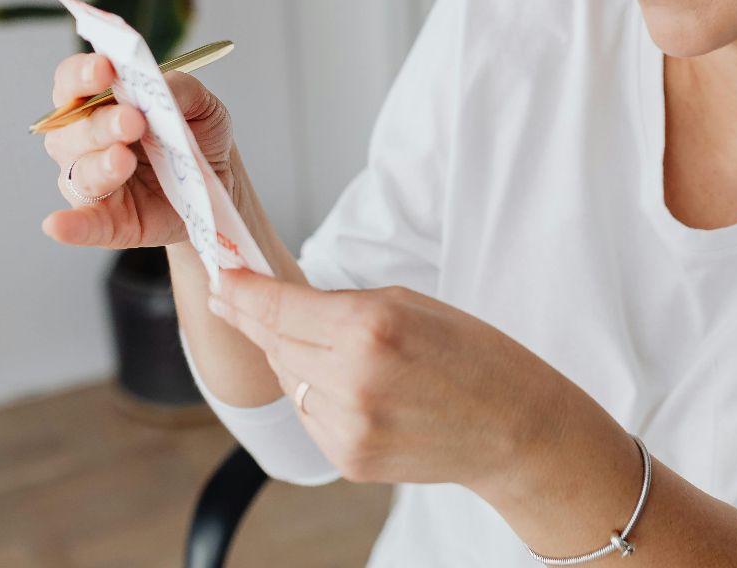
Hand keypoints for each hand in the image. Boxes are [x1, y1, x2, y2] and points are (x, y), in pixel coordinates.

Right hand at [38, 51, 235, 248]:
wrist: (218, 182)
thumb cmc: (197, 134)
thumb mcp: (202, 105)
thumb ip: (181, 89)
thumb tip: (160, 85)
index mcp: (98, 102)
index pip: (72, 82)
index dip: (82, 74)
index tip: (104, 69)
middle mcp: (83, 140)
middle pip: (72, 129)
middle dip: (101, 123)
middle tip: (132, 120)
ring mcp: (92, 182)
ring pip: (79, 173)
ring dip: (99, 165)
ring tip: (124, 159)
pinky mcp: (107, 221)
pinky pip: (83, 224)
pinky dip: (70, 225)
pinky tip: (56, 225)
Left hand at [208, 270, 572, 489]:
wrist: (515, 427)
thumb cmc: (475, 356)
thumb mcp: (410, 304)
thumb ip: (341, 305)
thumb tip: (278, 305)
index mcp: (370, 328)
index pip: (278, 307)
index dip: (242, 290)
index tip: (221, 277)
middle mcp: (351, 381)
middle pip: (274, 344)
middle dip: (259, 320)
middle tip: (241, 298)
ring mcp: (348, 428)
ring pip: (288, 381)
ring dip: (293, 360)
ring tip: (335, 348)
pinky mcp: (348, 460)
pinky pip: (310, 416)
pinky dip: (318, 396)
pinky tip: (353, 387)